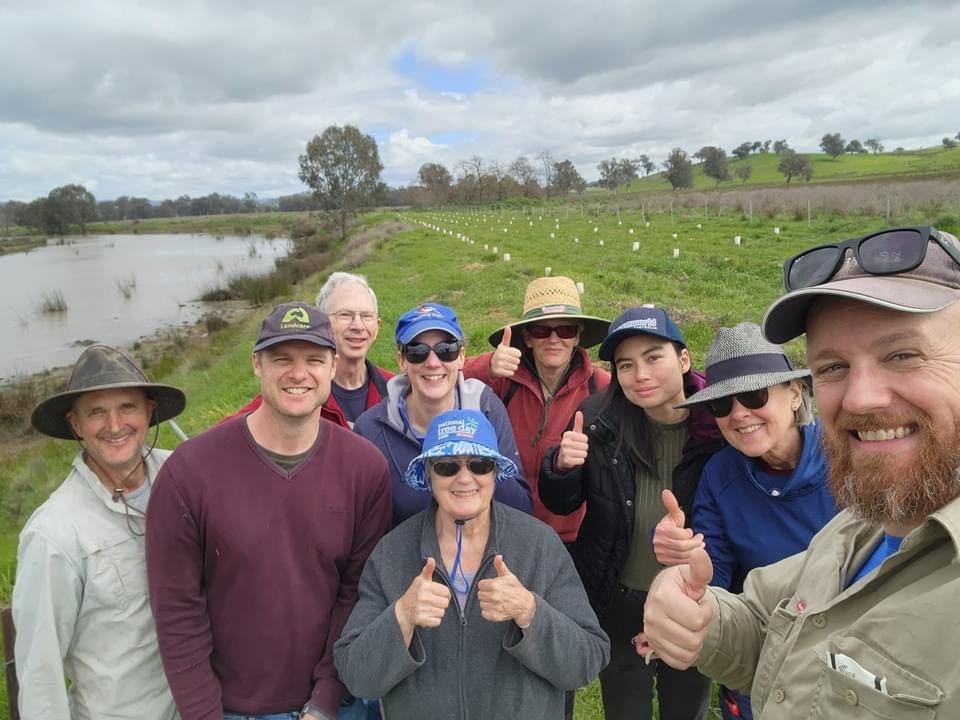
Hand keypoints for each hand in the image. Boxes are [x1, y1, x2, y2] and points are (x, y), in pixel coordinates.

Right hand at [395, 558, 450, 642]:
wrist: (402, 611)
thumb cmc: (414, 593)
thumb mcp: (420, 580)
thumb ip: (428, 570)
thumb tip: (431, 559)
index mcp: (424, 585)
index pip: (447, 592)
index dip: (444, 594)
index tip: (437, 594)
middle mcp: (422, 596)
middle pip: (445, 603)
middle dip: (441, 603)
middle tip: (432, 602)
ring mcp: (421, 608)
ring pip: (442, 612)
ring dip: (437, 612)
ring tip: (428, 609)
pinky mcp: (421, 619)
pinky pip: (437, 621)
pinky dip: (434, 620)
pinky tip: (427, 616)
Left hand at [477, 555, 535, 627]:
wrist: (525, 604)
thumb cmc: (516, 589)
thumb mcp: (509, 576)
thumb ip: (500, 566)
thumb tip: (497, 556)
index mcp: (495, 585)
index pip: (480, 585)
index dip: (485, 585)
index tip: (491, 586)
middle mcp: (494, 596)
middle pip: (480, 594)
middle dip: (486, 593)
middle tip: (494, 593)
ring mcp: (495, 607)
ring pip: (481, 604)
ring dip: (487, 602)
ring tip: (495, 600)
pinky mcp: (495, 616)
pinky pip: (484, 613)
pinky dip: (488, 612)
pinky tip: (494, 607)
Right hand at [490, 326, 521, 378]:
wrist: (491, 365)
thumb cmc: (501, 354)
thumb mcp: (503, 345)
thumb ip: (507, 337)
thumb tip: (507, 326)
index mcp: (502, 349)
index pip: (518, 354)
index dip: (517, 355)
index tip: (513, 355)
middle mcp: (499, 356)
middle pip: (517, 361)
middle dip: (515, 362)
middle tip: (510, 361)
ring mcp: (498, 364)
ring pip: (514, 367)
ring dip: (513, 367)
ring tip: (508, 365)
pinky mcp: (498, 372)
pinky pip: (510, 373)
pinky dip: (510, 372)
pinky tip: (506, 370)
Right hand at [555, 411, 588, 470]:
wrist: (562, 457)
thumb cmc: (571, 443)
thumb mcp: (574, 433)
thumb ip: (578, 422)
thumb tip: (579, 412)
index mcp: (567, 434)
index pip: (585, 438)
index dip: (584, 440)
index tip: (579, 441)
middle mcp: (565, 443)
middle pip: (585, 446)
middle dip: (584, 448)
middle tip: (577, 448)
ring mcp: (565, 452)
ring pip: (584, 454)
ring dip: (582, 454)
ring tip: (577, 453)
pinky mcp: (566, 461)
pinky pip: (581, 461)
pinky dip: (580, 460)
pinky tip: (575, 459)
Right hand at [642, 548, 713, 668]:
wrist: (664, 596)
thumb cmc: (680, 585)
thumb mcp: (691, 575)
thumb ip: (700, 568)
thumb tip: (699, 552)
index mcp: (662, 597)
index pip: (697, 620)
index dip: (705, 611)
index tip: (697, 601)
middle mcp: (652, 617)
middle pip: (694, 639)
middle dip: (701, 627)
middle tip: (693, 614)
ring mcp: (651, 634)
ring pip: (688, 653)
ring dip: (695, 640)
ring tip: (689, 625)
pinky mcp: (655, 648)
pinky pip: (680, 662)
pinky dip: (687, 654)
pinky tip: (684, 637)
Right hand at [652, 489, 704, 565]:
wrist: (659, 539)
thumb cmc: (669, 526)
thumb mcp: (673, 515)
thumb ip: (672, 504)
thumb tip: (666, 492)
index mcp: (663, 530)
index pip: (682, 535)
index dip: (689, 534)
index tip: (693, 532)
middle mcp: (660, 542)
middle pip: (683, 546)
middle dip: (694, 544)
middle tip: (700, 541)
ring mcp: (661, 552)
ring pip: (682, 555)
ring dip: (693, 552)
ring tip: (699, 548)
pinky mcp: (664, 560)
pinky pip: (679, 562)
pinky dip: (688, 559)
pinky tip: (692, 555)